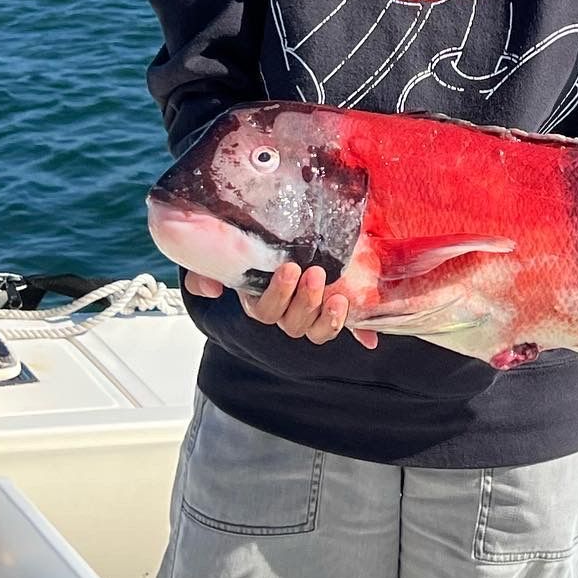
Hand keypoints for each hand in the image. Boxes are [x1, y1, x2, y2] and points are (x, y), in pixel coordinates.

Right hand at [183, 265, 377, 348]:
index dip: (278, 295)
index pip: (265, 311)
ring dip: (328, 318)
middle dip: (305, 300)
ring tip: (337, 296)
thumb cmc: (249, 247)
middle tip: (314, 273)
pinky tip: (370, 338)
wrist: (276, 238)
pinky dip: (358, 334)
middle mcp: (285, 313)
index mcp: (259, 301)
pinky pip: (346, 329)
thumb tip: (210, 289)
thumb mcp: (224, 255)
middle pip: (293, 322)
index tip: (290, 268)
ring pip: (316, 331)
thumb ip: (207, 271)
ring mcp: (310, 315)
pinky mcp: (332, 311)